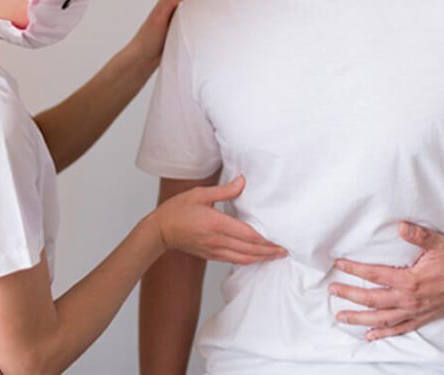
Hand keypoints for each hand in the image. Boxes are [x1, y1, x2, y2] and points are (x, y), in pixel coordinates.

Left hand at [128, 0, 207, 64]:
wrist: (142, 58)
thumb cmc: (147, 38)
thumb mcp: (158, 17)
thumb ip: (171, 2)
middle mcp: (175, 4)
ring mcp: (178, 15)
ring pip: (197, 4)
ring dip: (208, 2)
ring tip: (223, 2)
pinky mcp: (181, 26)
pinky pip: (196, 17)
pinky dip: (205, 15)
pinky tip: (212, 20)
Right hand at [153, 175, 287, 263]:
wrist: (159, 231)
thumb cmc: (177, 210)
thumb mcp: (200, 194)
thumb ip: (224, 191)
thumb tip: (242, 182)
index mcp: (216, 223)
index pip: (247, 235)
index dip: (265, 241)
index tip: (279, 241)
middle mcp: (217, 240)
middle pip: (249, 250)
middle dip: (268, 252)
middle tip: (284, 252)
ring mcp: (213, 250)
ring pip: (242, 258)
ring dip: (260, 259)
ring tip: (274, 257)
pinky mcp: (210, 255)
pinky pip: (232, 260)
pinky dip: (247, 261)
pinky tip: (254, 258)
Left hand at [329, 222, 443, 340]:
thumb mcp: (438, 243)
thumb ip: (418, 235)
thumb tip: (400, 227)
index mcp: (410, 281)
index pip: (375, 275)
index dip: (355, 270)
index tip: (339, 265)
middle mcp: (409, 300)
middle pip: (372, 299)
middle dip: (350, 295)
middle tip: (331, 291)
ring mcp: (415, 311)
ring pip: (381, 318)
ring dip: (360, 318)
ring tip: (341, 317)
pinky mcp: (422, 318)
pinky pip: (399, 328)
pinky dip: (383, 333)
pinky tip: (370, 335)